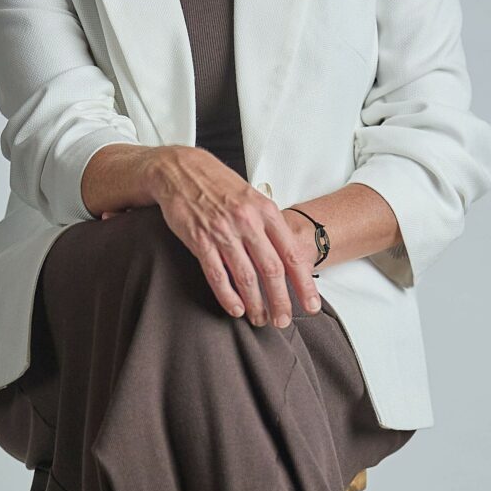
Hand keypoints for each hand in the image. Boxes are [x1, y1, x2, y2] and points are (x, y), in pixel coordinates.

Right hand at [142, 147, 321, 326]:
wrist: (180, 170)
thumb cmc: (219, 186)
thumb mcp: (252, 197)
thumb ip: (268, 225)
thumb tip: (287, 256)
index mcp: (266, 211)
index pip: (291, 254)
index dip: (303, 283)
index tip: (311, 305)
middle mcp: (248, 221)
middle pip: (272, 270)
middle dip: (281, 300)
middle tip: (283, 320)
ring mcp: (223, 231)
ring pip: (246, 276)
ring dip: (255, 303)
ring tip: (260, 319)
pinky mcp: (199, 240)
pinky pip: (217, 274)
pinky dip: (227, 296)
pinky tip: (236, 309)